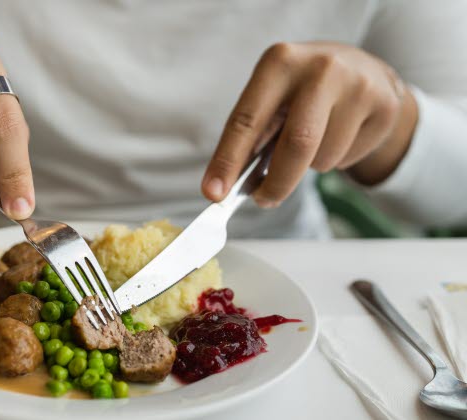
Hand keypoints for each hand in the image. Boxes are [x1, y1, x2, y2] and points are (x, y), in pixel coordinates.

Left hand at [201, 42, 417, 207]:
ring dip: (310, 166)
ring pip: (323, 158)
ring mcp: (359, 85)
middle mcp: (321, 68)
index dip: (228, 160)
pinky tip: (341, 134)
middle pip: (297, 143)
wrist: (364, 71)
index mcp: (280, 61)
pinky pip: (348, 159)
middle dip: (277, 183)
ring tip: (315, 139)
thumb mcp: (274, 97)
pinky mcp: (386, 107)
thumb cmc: (303, 92)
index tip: (213, 193)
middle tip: (263, 200)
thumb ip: (253, 135)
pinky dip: (336, 160)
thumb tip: (225, 187)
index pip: (247, 120)